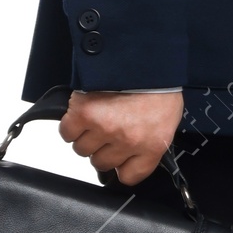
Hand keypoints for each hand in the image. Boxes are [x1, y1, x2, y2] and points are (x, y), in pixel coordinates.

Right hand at [59, 90, 185, 185]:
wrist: (148, 57)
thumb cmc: (159, 85)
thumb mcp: (166, 120)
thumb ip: (150, 142)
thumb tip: (132, 156)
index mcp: (151, 145)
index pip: (129, 176)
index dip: (121, 167)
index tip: (119, 159)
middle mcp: (127, 141)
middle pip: (101, 162)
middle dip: (102, 148)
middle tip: (108, 131)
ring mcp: (104, 128)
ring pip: (82, 149)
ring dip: (85, 136)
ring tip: (95, 119)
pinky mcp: (85, 113)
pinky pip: (67, 132)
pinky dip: (70, 125)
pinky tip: (81, 114)